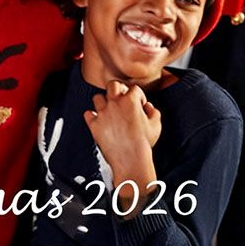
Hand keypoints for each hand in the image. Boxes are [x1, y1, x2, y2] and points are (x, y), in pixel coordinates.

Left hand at [84, 81, 161, 216]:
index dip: (138, 96)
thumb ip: (154, 112)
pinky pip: (88, 114)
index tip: (139, 104)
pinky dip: (92, 116)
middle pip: (113, 85)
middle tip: (122, 99)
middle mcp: (115, 104)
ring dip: (104, 103)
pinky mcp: (94, 125)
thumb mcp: (156, 126)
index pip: (134, 89)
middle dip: (119, 90)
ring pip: (97, 98)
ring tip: (109, 110)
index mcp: (131, 101)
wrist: (131, 160)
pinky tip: (98, 120)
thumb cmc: (144, 144)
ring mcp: (103, 113)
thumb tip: (148, 107)